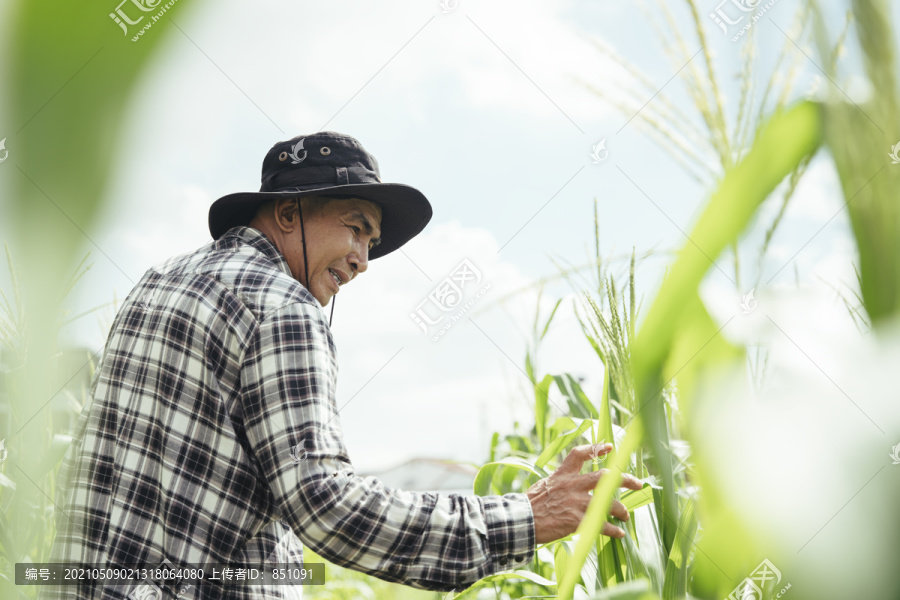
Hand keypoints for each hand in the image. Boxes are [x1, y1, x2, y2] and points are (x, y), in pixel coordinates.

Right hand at [526, 443, 642, 543]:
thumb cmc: (529, 505)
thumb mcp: (544, 485)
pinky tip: (618, 534)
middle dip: (625, 479)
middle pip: (605, 477)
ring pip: (608, 502)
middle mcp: (572, 485)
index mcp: (563, 475)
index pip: (580, 454)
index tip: (609, 447)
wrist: (521, 521)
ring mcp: (576, 503)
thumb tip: (567, 484)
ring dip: (621, 509)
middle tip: (638, 483)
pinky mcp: (576, 521)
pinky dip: (612, 530)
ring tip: (625, 515)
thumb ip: (559, 483)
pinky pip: (601, 525)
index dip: (596, 448)